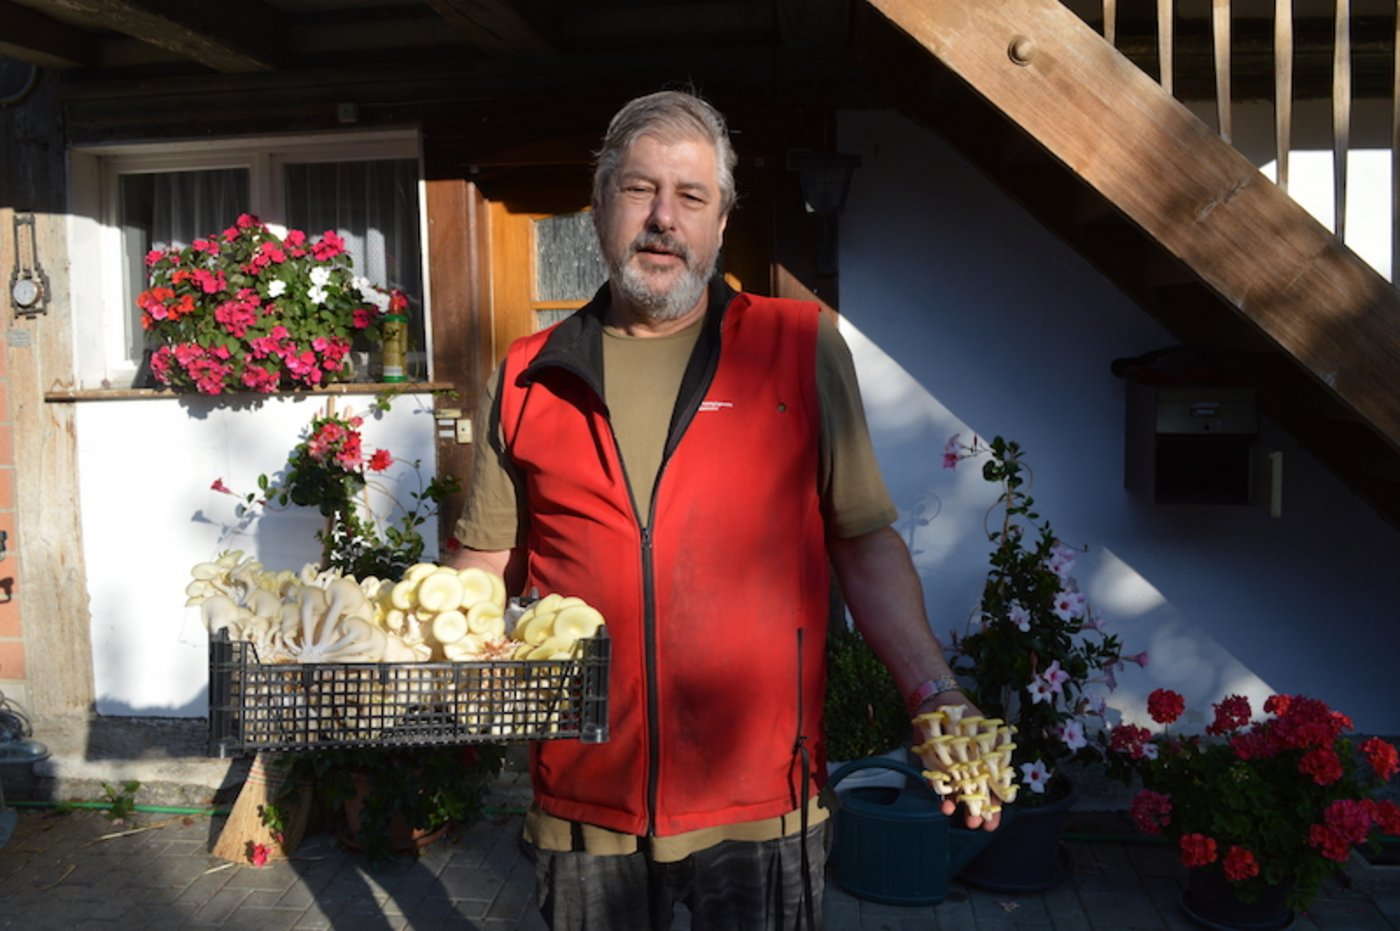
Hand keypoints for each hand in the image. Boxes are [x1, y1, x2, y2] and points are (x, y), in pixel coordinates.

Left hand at [912, 691, 1007, 831]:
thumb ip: (995, 750)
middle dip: (978, 814)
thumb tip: (1004, 772)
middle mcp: (969, 771)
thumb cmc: (968, 717)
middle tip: (978, 826)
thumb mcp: (986, 731)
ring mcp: (952, 772)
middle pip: (975, 798)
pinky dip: (941, 797)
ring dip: (959, 809)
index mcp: (986, 765)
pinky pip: (937, 787)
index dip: (994, 808)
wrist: (940, 704)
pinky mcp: (934, 769)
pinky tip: (945, 805)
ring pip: (957, 796)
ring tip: (962, 819)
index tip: (994, 822)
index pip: (993, 791)